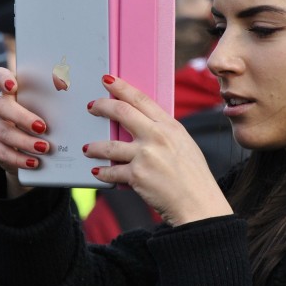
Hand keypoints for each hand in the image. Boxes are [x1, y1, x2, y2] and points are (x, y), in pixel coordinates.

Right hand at [0, 67, 50, 198]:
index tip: (13, 87)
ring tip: (44, 149)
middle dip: (22, 118)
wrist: (30, 148)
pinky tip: (33, 162)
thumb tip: (83, 101)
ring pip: (3, 132)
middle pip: (2, 106)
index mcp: (12, 91)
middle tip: (43, 128)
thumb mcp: (49, 110)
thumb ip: (55, 103)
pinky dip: (19, 158)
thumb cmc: (44, 120)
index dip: (2, 79)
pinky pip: (1, 152)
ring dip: (25, 141)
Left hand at [85, 75, 232, 225]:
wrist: (198, 204)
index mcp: (171, 126)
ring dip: (94, 147)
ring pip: (109, 145)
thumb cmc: (194, 178)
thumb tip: (145, 127)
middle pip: (122, 112)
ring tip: (87, 149)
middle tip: (91, 107)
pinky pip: (112, 171)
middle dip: (102, 106)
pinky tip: (98, 172)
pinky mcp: (137, 175)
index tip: (108, 81)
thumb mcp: (184, 145)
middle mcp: (157, 137)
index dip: (122, 87)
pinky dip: (102, 173)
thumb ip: (165, 133)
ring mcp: (146, 155)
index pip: (142, 99)